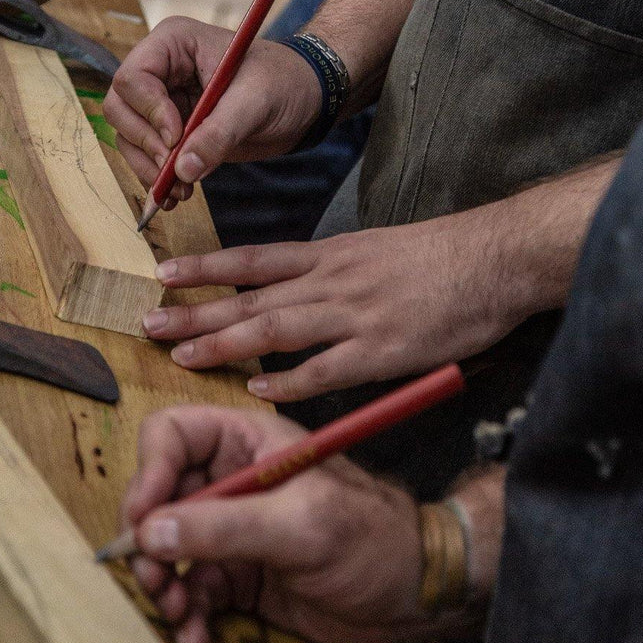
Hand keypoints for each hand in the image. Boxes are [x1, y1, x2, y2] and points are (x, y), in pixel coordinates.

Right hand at [104, 21, 321, 202]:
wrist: (305, 99)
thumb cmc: (284, 82)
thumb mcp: (255, 102)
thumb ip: (219, 133)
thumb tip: (182, 169)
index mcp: (174, 43)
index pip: (133, 77)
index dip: (149, 111)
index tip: (177, 138)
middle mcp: (161, 69)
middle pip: (121, 108)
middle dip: (144, 143)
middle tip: (172, 171)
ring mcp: (163, 100)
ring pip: (129, 136)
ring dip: (148, 168)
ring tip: (178, 190)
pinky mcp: (172, 129)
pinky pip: (147, 154)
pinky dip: (157, 177)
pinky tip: (177, 194)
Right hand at [118, 405, 426, 642]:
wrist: (412, 594)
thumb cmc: (370, 538)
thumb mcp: (298, 526)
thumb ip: (222, 527)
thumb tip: (148, 532)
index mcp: (247, 442)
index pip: (171, 435)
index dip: (148, 473)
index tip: (142, 521)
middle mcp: (230, 480)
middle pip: (158, 497)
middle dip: (149, 542)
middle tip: (155, 581)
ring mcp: (231, 529)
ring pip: (168, 550)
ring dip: (164, 585)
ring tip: (178, 614)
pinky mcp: (237, 575)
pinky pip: (192, 591)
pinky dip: (187, 617)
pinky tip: (197, 640)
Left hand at [144, 219, 499, 402]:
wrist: (494, 257)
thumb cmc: (439, 257)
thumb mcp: (374, 251)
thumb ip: (332, 274)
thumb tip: (295, 294)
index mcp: (330, 256)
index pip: (254, 260)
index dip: (206, 268)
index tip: (164, 274)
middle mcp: (333, 281)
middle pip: (251, 297)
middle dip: (197, 311)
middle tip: (148, 323)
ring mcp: (356, 314)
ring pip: (277, 329)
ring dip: (226, 343)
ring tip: (183, 356)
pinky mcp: (384, 349)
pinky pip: (329, 369)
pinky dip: (293, 381)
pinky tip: (261, 391)